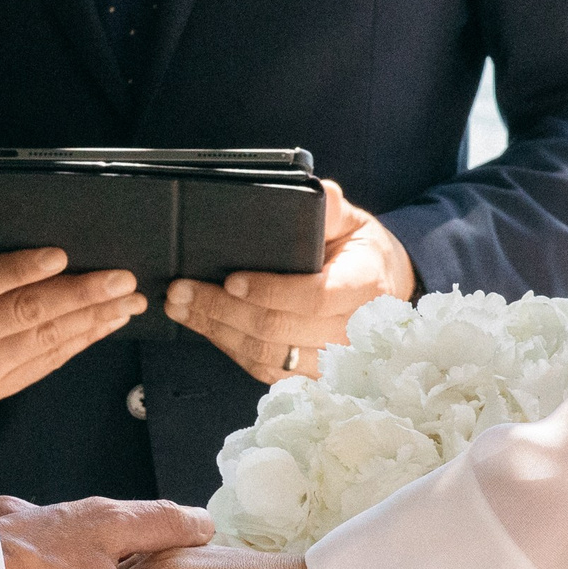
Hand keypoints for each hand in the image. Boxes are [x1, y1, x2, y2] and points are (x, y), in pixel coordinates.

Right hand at [0, 213, 144, 402]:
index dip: (23, 269)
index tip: (62, 255)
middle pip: (26, 314)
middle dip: (80, 294)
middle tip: (120, 279)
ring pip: (44, 341)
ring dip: (93, 319)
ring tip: (127, 301)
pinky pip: (47, 362)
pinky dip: (81, 341)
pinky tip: (106, 323)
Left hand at [161, 180, 415, 382]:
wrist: (385, 293)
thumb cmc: (363, 254)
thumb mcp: (355, 223)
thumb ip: (333, 209)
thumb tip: (319, 194)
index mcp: (364, 286)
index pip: (315, 298)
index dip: (270, 292)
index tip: (231, 281)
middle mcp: (351, 331)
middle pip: (279, 330)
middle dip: (222, 312)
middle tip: (182, 291)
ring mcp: (331, 359)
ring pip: (267, 355)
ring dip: (218, 333)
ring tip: (181, 308)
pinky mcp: (312, 374)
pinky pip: (267, 370)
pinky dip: (231, 348)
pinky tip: (205, 327)